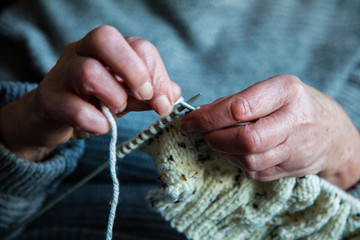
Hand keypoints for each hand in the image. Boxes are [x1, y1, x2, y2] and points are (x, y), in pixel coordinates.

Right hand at [0, 25, 180, 161]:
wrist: (52, 119)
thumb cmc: (93, 102)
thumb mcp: (126, 96)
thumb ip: (149, 94)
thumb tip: (174, 94)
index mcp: (106, 49)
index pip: (137, 46)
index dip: (156, 73)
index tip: (163, 101)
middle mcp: (82, 52)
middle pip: (106, 39)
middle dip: (134, 71)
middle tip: (145, 96)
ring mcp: (62, 73)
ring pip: (89, 72)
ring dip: (114, 97)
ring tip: (116, 109)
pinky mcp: (49, 100)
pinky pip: (74, 108)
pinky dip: (95, 121)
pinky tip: (101, 126)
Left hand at [181, 75, 359, 188]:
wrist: (332, 133)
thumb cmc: (293, 106)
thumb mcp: (270, 91)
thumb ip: (234, 102)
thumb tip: (199, 115)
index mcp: (285, 91)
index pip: (240, 108)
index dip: (208, 118)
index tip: (189, 122)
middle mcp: (293, 119)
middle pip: (246, 139)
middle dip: (217, 139)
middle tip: (205, 134)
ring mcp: (295, 148)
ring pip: (249, 160)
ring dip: (225, 152)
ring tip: (221, 140)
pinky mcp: (290, 168)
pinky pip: (254, 171)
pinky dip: (238, 162)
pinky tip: (239, 151)